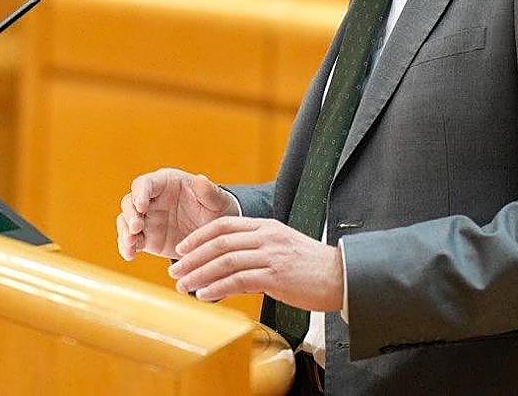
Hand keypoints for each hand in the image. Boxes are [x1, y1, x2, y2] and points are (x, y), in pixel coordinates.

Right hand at [116, 168, 238, 260]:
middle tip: (136, 227)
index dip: (140, 193)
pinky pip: (131, 241)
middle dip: (130, 214)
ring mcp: (147, 219)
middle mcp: (152, 200)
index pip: (145, 184)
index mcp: (166, 183)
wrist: (216, 236)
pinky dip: (127, 247)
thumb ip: (209, 192)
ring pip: (125, 221)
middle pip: (130, 202)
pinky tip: (130, 255)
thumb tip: (200, 179)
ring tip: (130, 244)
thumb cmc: (218, 210)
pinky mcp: (146, 238)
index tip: (142, 206)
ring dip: (124, 231)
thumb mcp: (218, 201)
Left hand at [168, 216, 344, 311]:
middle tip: (175, 270)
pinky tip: (204, 294)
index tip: (182, 248)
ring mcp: (271, 255)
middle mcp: (266, 236)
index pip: (224, 224)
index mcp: (266, 226)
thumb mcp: (282, 248)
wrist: (342, 277)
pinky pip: (238, 280)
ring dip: (199, 274)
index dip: (199, 236)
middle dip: (193, 257)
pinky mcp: (276, 275)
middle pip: (219, 242)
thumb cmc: (312, 267)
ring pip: (225, 261)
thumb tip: (227, 269)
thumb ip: (255, 251)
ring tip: (183, 285)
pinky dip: (217, 287)